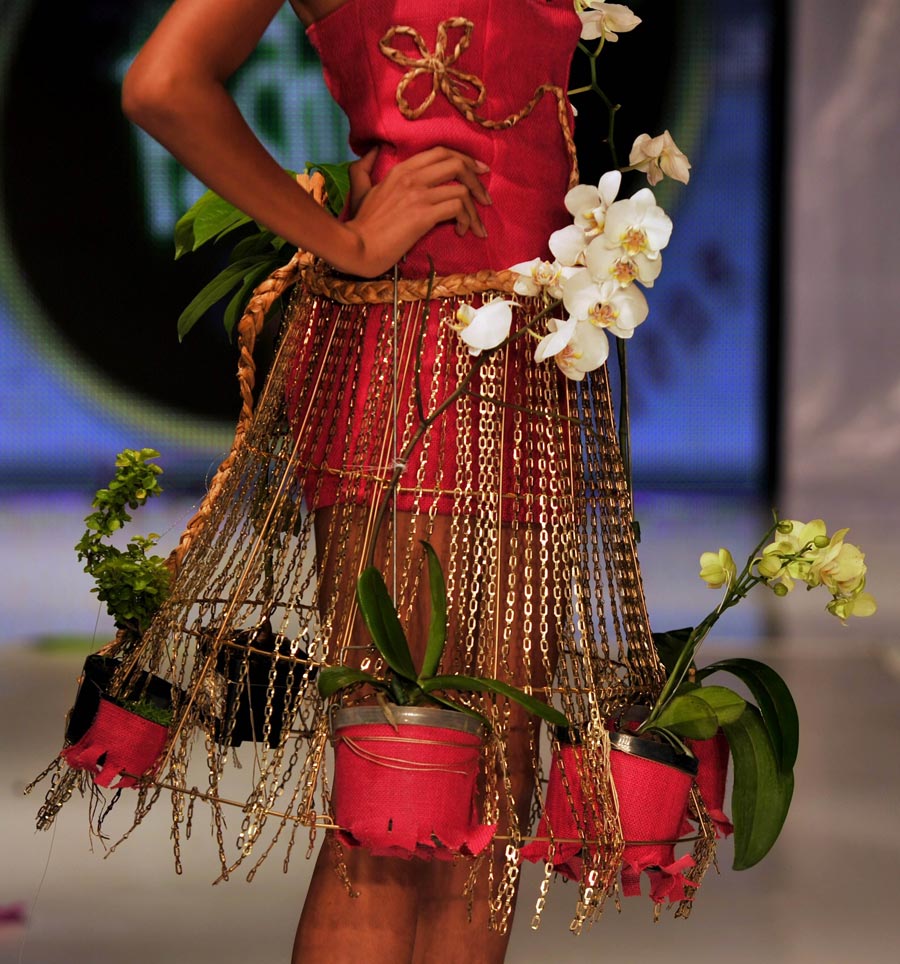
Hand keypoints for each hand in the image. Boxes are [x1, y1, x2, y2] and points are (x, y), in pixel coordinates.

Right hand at [338, 146, 491, 276]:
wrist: (357, 247)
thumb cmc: (360, 223)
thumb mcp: (360, 189)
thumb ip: (364, 168)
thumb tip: (371, 151)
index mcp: (401, 168)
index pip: (442, 152)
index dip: (465, 159)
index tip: (479, 171)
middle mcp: (412, 176)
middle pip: (457, 164)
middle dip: (477, 180)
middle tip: (485, 198)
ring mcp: (418, 194)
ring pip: (462, 189)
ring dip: (474, 209)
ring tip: (476, 225)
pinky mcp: (423, 215)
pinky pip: (457, 208)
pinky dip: (466, 220)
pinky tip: (460, 232)